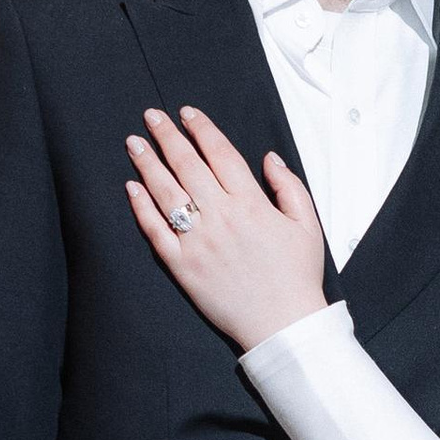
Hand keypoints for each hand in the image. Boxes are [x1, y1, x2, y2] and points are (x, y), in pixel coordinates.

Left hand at [126, 107, 329, 350]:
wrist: (283, 325)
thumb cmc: (297, 277)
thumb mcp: (307, 225)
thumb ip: (289, 186)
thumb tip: (268, 158)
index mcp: (251, 203)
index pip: (220, 154)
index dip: (202, 129)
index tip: (187, 114)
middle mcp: (220, 217)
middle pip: (187, 166)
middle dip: (167, 136)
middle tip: (151, 116)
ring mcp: (198, 242)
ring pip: (166, 192)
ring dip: (148, 163)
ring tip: (134, 143)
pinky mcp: (182, 266)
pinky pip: (155, 231)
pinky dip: (141, 208)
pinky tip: (132, 188)